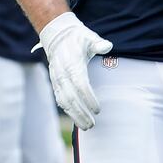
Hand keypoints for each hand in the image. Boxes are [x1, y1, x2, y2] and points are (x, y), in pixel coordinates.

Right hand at [37, 12, 111, 130]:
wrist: (57, 36)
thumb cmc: (77, 38)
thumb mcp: (88, 37)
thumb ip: (98, 43)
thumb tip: (107, 46)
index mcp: (72, 64)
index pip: (80, 85)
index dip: (88, 99)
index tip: (98, 110)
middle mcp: (62, 74)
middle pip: (71, 98)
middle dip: (82, 113)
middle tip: (93, 125)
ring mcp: (57, 79)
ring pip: (64, 101)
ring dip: (75, 115)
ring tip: (87, 127)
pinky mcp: (55, 83)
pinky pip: (60, 99)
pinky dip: (68, 110)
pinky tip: (77, 119)